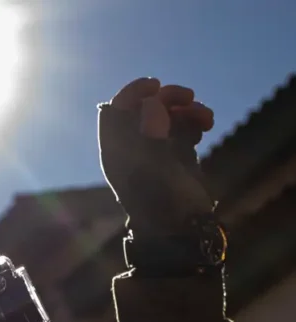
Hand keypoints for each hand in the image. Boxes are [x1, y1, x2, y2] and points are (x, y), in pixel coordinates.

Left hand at [98, 78, 215, 234]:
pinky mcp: (176, 156)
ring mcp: (155, 152)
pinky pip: (182, 128)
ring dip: (187, 110)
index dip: (133, 94)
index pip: (115, 111)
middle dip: (168, 99)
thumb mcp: (157, 172)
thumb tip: (152, 105)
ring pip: (167, 115)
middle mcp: (133, 150)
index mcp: (117, 154)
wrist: (185, 234)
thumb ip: (152, 136)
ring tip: (206, 119)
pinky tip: (205, 128)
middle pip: (145, 107)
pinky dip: (193, 122)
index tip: (155, 86)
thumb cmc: (166, 206)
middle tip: (189, 97)